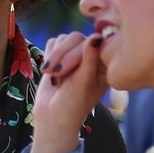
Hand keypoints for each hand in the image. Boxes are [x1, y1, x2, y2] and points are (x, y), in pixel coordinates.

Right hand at [32, 32, 108, 152]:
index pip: (94, 41)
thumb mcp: (83, 83)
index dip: (79, 52)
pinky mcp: (60, 54)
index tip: (65, 71)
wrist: (52, 116)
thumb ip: (89, 59)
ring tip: (54, 78)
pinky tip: (51, 73)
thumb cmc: (73, 105)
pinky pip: (53, 42)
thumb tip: (96, 35)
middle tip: (55, 76)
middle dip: (62, 56)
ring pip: (63, 39)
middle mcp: (92, 56)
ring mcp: (76, 54)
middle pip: (75, 38)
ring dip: (54, 58)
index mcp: (105, 63)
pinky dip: (48, 56)